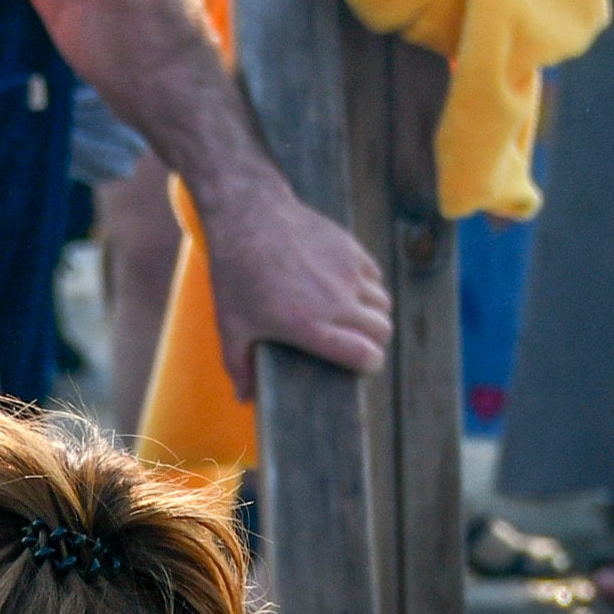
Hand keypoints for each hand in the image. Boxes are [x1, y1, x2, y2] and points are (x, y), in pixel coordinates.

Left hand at [197, 162, 390, 380]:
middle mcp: (335, 301)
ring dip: (374, 315)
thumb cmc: (236, 273)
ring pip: (383, 304)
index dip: (369, 365)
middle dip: (375, 342)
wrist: (248, 214)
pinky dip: (369, 288)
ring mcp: (347, 273)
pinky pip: (376, 277)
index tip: (362, 366)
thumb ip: (238, 365)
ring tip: (355, 318)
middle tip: (359, 344)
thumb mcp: (230, 324)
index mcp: (309, 325)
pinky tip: (350, 290)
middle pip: (383, 331)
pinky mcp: (351, 248)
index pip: (365, 354)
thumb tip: (244, 399)